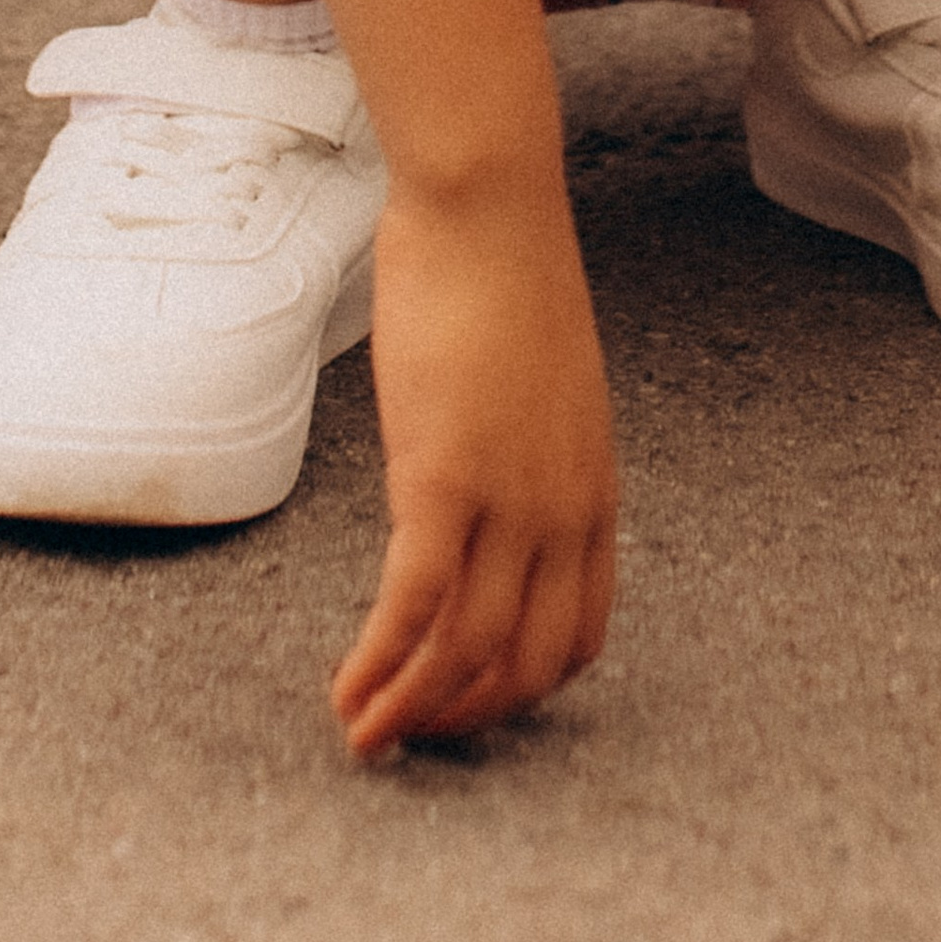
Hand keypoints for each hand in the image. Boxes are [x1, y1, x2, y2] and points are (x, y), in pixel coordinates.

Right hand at [332, 185, 619, 753]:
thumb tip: (488, 495)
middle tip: (405, 735)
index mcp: (593, 491)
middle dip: (464, 718)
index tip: (464, 703)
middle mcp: (563, 511)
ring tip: (361, 735)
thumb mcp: (543, 389)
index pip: (578, 636)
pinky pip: (415, 607)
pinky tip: (346, 688)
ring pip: (467, 652)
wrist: (488, 206)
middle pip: (526, 664)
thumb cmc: (505, 277)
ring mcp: (508, 500)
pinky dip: (379, 666)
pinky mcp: (443, 480)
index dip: (519, 691)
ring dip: (411, 711)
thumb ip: (530, 456)